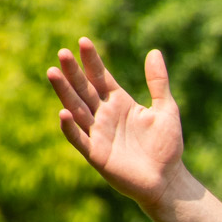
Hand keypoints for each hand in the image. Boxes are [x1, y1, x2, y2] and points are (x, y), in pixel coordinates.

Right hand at [47, 40, 189, 211]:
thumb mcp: (166, 109)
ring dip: (64, 93)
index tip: (83, 41)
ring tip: (53, 72)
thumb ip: (158, 82)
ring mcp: (98, 134)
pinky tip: (63, 113)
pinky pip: (79, 139)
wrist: (168, 180)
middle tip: (62, 53)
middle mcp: (104, 115)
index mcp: (119, 102)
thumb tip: (154, 51)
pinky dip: (70, 128)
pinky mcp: (97, 154)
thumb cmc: (167, 146)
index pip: (101, 77)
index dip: (92, 61)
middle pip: (84, 90)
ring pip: (76, 109)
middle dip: (73, 73)